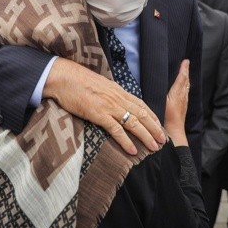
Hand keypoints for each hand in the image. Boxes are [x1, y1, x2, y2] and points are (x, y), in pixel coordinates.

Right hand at [44, 58, 166, 154]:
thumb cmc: (77, 80)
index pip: (140, 104)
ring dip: (146, 136)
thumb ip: (109, 93)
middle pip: (142, 114)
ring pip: (134, 123)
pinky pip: (116, 130)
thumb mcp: (98, 84)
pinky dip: (126, 141)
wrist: (63, 77)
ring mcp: (109, 106)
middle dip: (154, 128)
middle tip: (163, 139)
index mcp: (118, 90)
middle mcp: (117, 98)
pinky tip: (132, 150)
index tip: (159, 125)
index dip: (152, 115)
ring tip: (154, 147)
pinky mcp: (98, 114)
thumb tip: (113, 100)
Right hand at [164, 60, 189, 145]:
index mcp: (178, 93)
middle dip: (186, 73)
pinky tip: (181, 90)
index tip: (185, 61)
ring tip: (184, 74)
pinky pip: (184, 94)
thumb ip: (165, 92)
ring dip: (186, 80)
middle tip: (186, 64)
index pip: (182, 78)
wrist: (173, 134)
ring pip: (186, 88)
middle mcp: (182, 97)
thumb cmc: (166, 119)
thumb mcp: (164, 102)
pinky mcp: (182, 109)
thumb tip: (167, 80)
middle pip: (186, 82)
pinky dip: (184, 88)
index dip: (184, 69)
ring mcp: (183, 103)